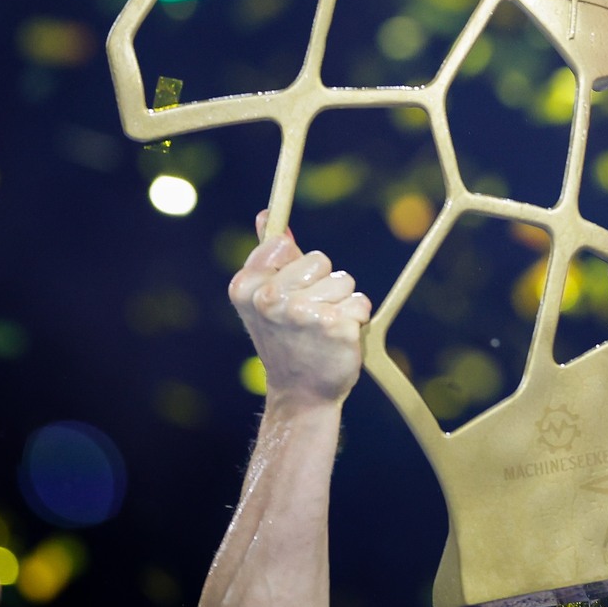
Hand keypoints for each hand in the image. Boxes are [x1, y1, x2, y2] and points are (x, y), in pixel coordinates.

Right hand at [228, 211, 372, 408]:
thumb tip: (266, 214)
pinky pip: (361, 302)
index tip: (288, 290)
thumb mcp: (266, 296)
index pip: (283, 244)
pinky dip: (356, 318)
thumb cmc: (285, 339)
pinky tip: (337, 339)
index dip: (293, 266)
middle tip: (307, 315)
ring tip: (322, 329)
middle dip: (321, 282)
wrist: (300, 393)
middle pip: (320, 259)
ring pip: (344, 280)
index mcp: (246, 287)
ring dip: (341, 301)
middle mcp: (270, 299)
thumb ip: (269, 254)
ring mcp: (303, 313)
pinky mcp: (335, 326)